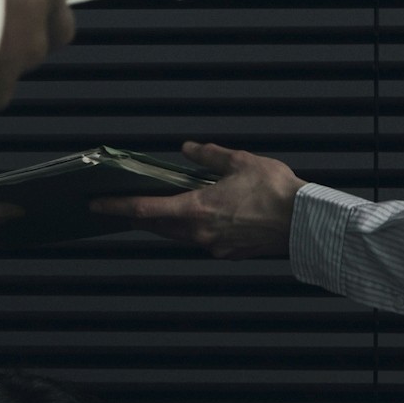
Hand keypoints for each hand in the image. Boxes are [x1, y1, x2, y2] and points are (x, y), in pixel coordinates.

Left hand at [89, 141, 306, 257]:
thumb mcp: (240, 161)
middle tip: (122, 206)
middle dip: (139, 217)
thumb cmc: (276, 190)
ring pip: (179, 236)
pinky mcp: (230, 252)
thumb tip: (187, 150)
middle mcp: (200, 233)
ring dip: (166, 224)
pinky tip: (201, 216)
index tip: (96, 205)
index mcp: (196, 209)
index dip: (117, 207)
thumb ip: (209, 155)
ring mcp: (214, 246)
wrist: (307, 223)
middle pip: (158, 227)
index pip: (144, 211)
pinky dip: (194, 228)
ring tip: (157, 209)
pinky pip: (202, 240)